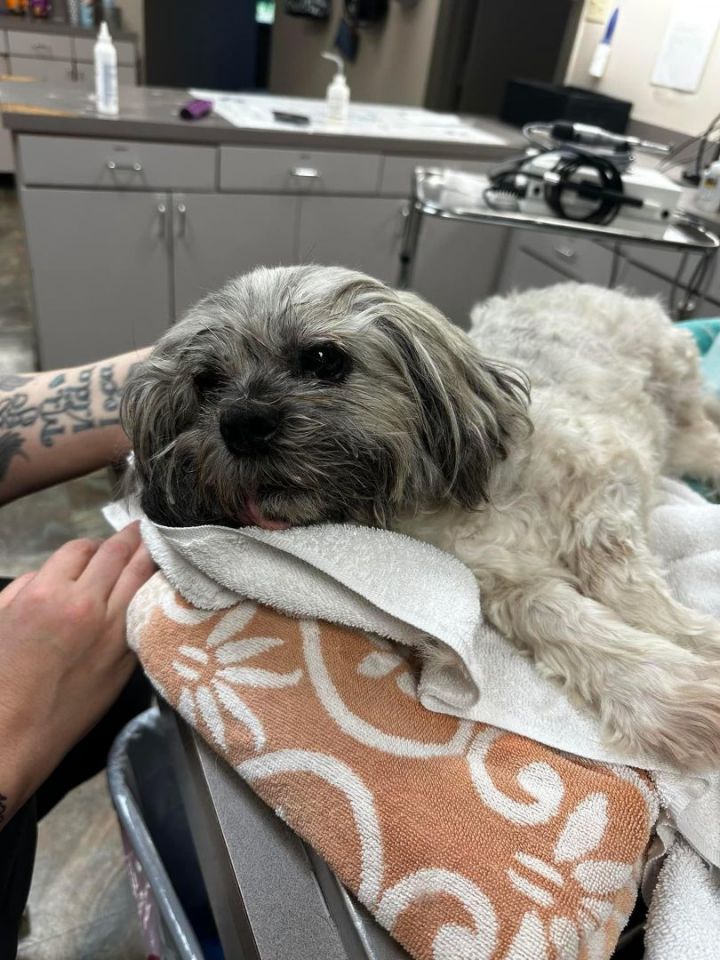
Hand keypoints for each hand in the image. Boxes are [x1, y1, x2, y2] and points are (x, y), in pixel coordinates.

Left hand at [0, 523, 154, 826]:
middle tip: (137, 533)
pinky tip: (59, 588)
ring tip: (98, 557)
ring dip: (92, 549)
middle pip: (110, 549)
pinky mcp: (7, 598)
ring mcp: (37, 594)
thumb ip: (133, 628)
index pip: (139, 566)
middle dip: (128, 537)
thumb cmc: (67, 713)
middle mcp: (74, 599)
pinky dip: (55, 573)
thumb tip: (147, 595)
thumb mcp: (116, 674)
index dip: (153, 547)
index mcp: (108, 622)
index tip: (161, 539)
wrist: (5, 733)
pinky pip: (39, 570)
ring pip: (73, 550)